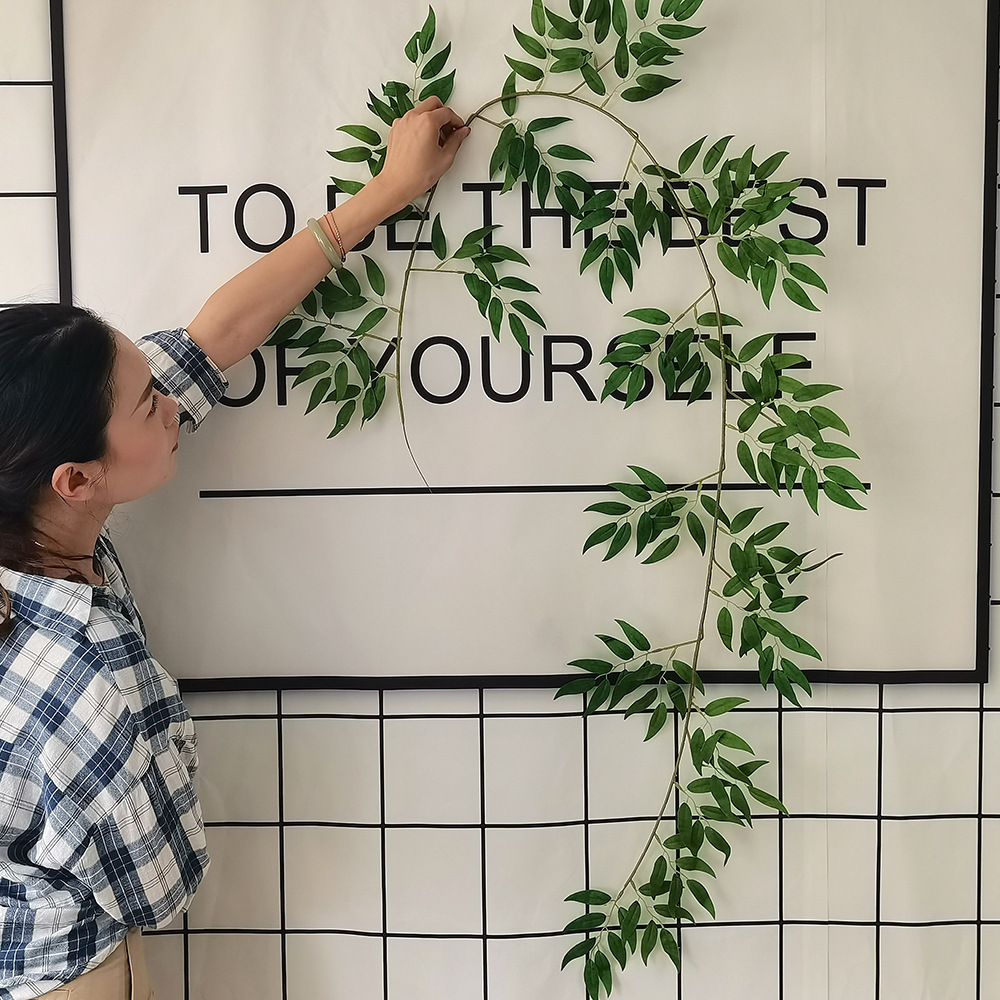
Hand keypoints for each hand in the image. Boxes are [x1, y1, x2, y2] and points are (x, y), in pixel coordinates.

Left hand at [374, 96, 470, 211]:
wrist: (397, 184)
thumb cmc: (416, 174)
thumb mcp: (445, 158)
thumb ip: (456, 140)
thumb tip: (461, 132)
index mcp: (427, 121)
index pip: (447, 112)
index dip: (457, 121)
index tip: (459, 129)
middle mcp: (413, 117)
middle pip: (433, 103)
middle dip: (444, 114)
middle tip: (449, 129)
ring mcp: (402, 122)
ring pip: (421, 110)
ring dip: (431, 118)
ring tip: (437, 139)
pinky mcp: (396, 129)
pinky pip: (411, 119)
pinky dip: (420, 125)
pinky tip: (424, 141)